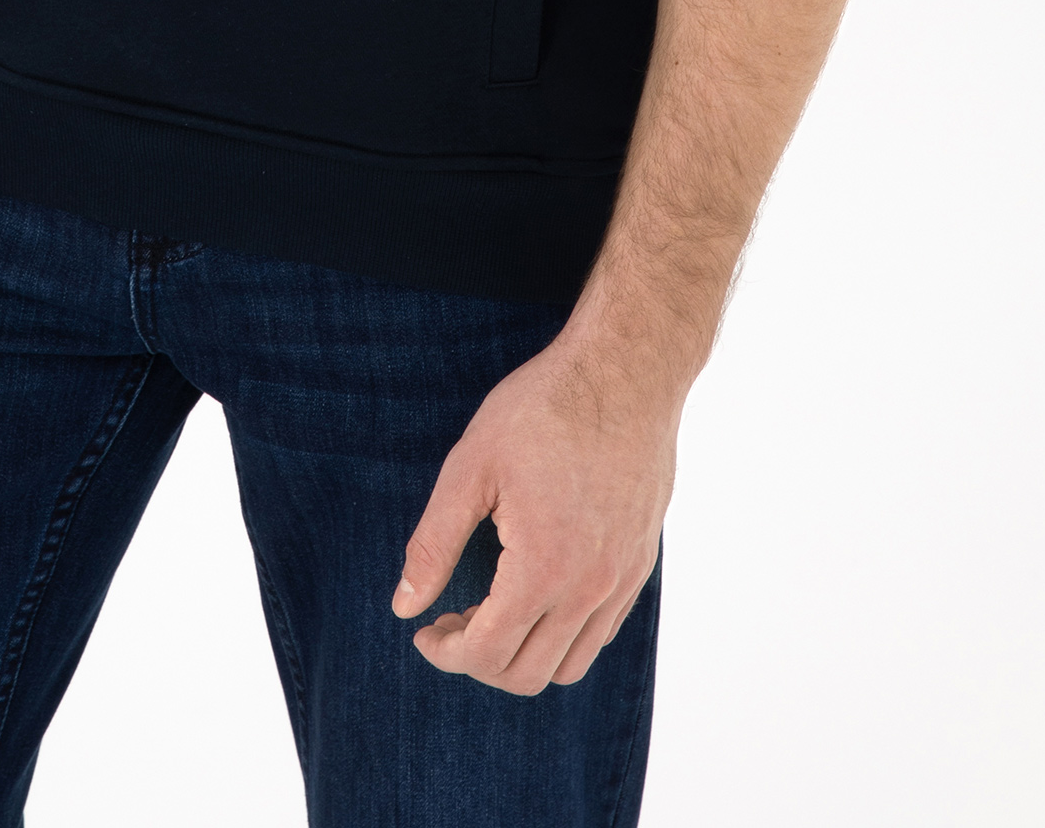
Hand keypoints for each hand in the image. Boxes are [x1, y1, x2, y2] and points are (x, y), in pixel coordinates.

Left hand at [392, 333, 677, 692]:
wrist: (625, 370)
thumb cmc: (543, 408)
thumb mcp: (470, 467)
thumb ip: (434, 544)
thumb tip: (403, 607)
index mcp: (543, 568)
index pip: (488, 654)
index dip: (446, 652)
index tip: (425, 628)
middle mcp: (590, 589)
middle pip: (528, 674)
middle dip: (478, 660)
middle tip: (452, 617)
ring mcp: (622, 580)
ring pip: (571, 664)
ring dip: (523, 654)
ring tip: (493, 608)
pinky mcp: (641, 563)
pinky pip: (602, 632)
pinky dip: (563, 635)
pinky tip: (536, 590)